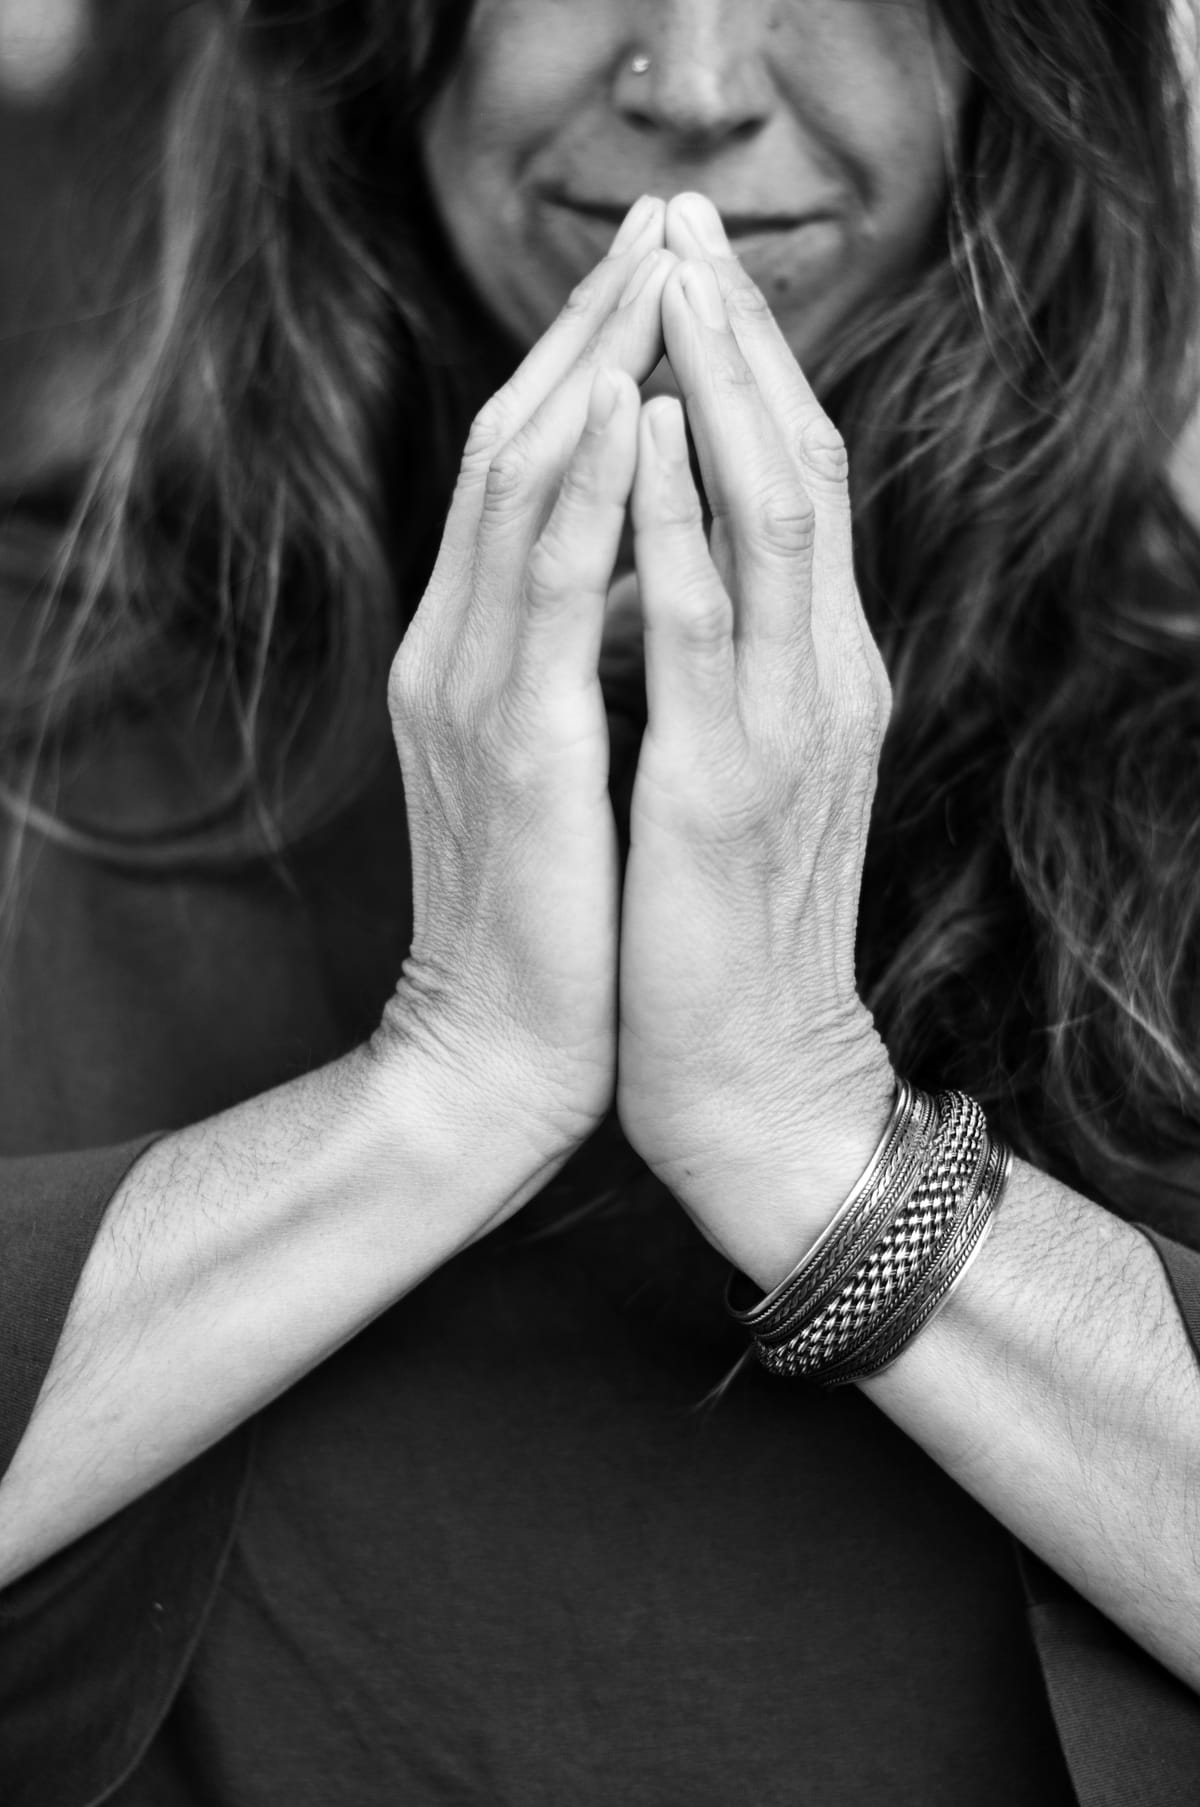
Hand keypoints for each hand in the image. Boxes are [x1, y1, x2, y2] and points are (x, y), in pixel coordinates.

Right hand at [380, 199, 676, 1159]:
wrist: (500, 1052)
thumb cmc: (550, 915)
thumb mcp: (553, 759)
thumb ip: (568, 660)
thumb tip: (637, 568)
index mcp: (470, 654)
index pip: (521, 474)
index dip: (580, 363)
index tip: (650, 278)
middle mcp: (453, 650)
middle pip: (514, 446)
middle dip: (586, 328)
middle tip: (654, 226)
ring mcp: (474, 692)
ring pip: (519, 491)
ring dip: (587, 369)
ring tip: (649, 268)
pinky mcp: (515, 747)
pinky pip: (549, 590)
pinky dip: (589, 490)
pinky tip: (626, 407)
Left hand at [616, 195, 894, 1287]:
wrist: (751, 1078)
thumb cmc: (724, 932)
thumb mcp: (739, 772)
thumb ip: (731, 671)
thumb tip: (674, 569)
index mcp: (817, 673)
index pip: (797, 487)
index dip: (753, 371)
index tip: (697, 271)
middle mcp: (822, 677)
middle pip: (803, 463)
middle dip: (741, 335)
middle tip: (688, 218)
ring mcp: (784, 726)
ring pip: (774, 512)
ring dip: (723, 383)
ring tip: (676, 271)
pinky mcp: (725, 783)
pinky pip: (708, 621)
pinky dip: (684, 513)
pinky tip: (661, 426)